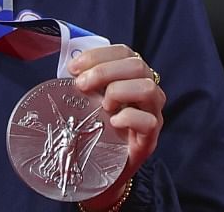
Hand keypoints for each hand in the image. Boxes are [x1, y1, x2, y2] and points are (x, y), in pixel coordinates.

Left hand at [67, 44, 165, 210]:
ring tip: (102, 106)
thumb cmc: (95, 131)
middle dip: (105, 71)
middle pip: (137, 66)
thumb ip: (84, 82)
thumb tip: (70, 68)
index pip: (124, 52)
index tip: (74, 68)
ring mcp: (152, 115)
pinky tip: (112, 123)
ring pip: (149, 88)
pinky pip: (149, 121)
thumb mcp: (88, 101)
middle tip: (81, 86)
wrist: (102, 170)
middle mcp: (147, 92)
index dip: (98, 55)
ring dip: (119, 91)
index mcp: (131, 77)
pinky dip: (128, 117)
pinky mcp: (150, 139)